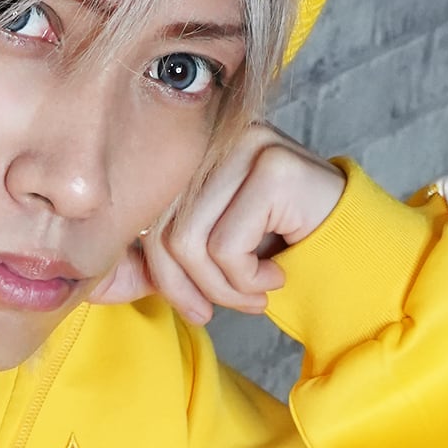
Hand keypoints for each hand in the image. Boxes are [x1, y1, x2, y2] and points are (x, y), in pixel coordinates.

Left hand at [94, 123, 345, 323]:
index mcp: (192, 151)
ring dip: (224, 289)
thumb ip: (156, 262)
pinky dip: (249, 279)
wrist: (355, 251)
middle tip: (228, 309)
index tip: (193, 308)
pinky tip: (276, 274)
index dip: (160, 275)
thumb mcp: (209, 255)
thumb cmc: (279, 249)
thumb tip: (92, 284)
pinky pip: (227, 246)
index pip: (146, 219)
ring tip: (257, 292)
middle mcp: (214, 138)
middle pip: (163, 233)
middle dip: (191, 289)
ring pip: (191, 244)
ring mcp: (245, 144)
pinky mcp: (271, 165)